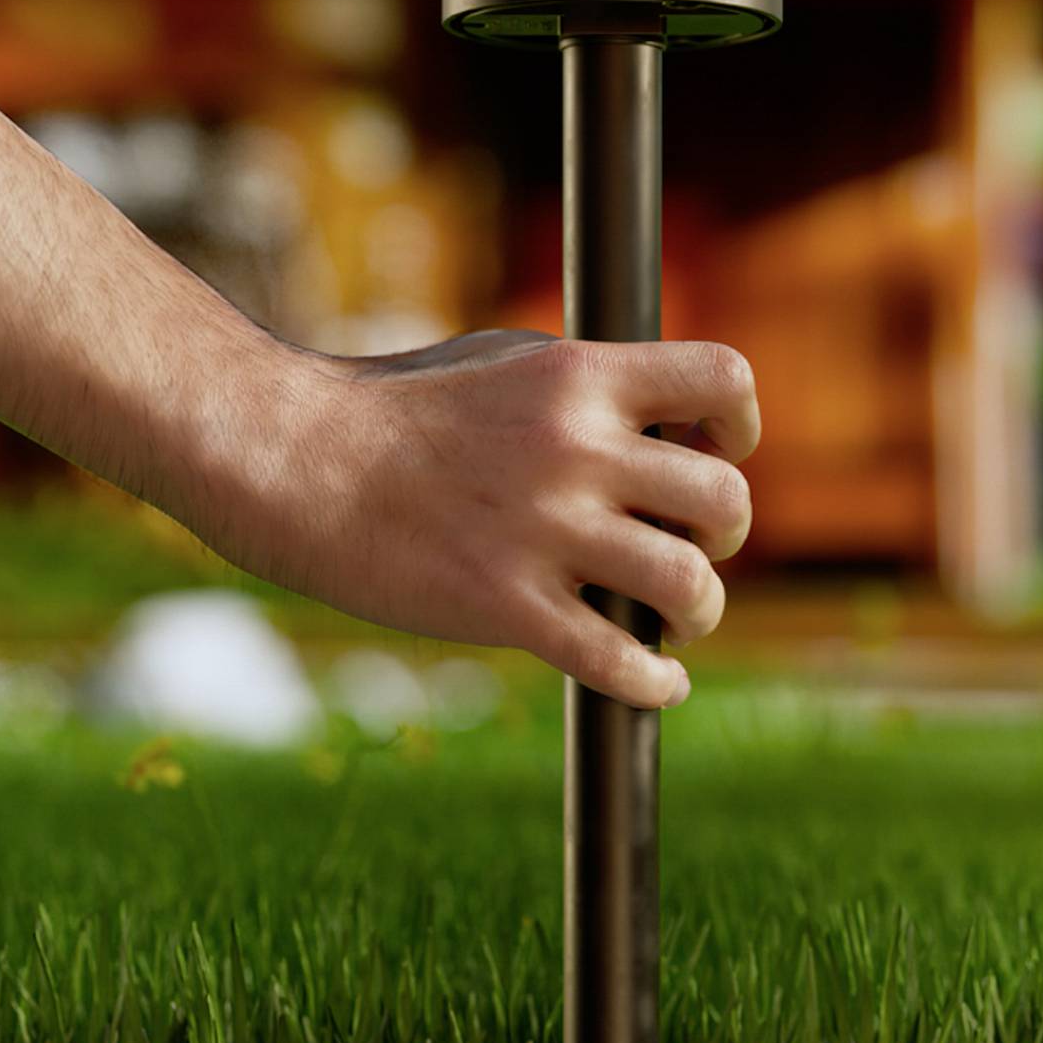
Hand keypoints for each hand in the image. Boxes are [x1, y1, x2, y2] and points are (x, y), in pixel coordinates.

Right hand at [226, 330, 758, 710]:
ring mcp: (543, 530)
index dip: (742, 423)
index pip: (723, 379)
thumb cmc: (399, 408)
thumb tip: (671, 421)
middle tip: (691, 550)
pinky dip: (656, 682)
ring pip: (689, 584)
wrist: (300, 461)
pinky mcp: (506, 606)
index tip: (721, 449)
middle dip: (725, 536)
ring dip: (701, 611)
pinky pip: (620, 660)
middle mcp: (575, 449)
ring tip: (678, 618)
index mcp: (579, 377)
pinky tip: (656, 681)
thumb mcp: (505, 361)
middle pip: (724, 499)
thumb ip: (588, 386)